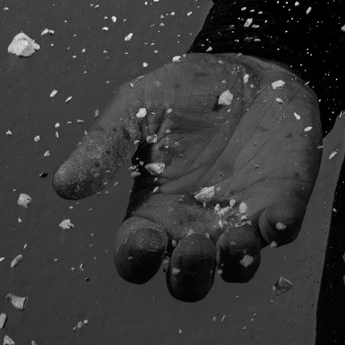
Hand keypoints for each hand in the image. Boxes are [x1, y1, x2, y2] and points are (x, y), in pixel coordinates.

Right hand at [53, 52, 321, 299]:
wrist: (248, 66)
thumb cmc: (184, 92)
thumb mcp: (137, 108)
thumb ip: (105, 145)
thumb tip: (62, 185)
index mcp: (153, 211)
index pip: (136, 256)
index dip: (137, 258)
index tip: (142, 237)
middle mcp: (195, 225)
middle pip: (188, 278)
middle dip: (190, 273)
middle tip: (192, 247)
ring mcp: (240, 217)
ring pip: (235, 265)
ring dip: (235, 261)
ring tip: (235, 239)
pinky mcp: (280, 200)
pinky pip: (282, 229)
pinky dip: (281, 229)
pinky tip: (278, 219)